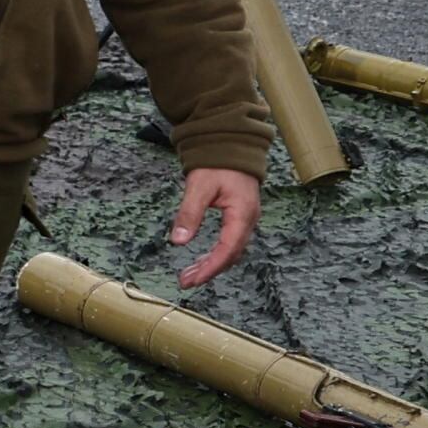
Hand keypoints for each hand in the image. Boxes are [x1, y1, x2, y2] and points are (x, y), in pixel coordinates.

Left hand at [167, 166, 261, 290]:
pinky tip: (201, 261)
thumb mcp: (199, 186)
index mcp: (242, 214)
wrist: (232, 144)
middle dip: (209, 271)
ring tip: (189, 275)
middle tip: (185, 282)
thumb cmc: (217, 162)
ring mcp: (246, 219)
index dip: (210, 268)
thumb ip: (189, 213)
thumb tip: (179, 241)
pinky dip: (215, 255)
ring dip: (211, 265)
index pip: (227, 250)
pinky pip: (230, 242)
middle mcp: (248, 220)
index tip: (192, 280)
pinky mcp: (240, 217)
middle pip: (231, 255)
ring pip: (231, 251)